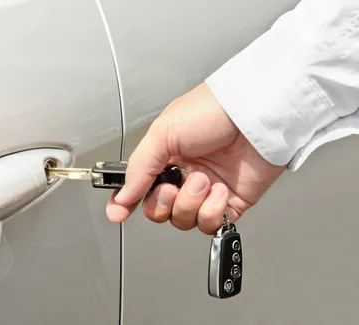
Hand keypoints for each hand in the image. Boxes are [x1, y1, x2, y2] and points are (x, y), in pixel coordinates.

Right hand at [106, 82, 285, 233]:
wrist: (253, 115)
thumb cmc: (210, 111)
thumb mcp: (162, 134)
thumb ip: (138, 169)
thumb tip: (122, 196)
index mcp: (164, 157)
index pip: (139, 187)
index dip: (126, 202)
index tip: (118, 213)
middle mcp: (183, 175)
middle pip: (159, 210)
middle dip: (162, 203)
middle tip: (172, 187)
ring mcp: (207, 191)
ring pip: (183, 220)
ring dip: (190, 203)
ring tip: (203, 180)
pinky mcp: (230, 202)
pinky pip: (211, 224)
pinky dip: (212, 211)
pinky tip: (219, 191)